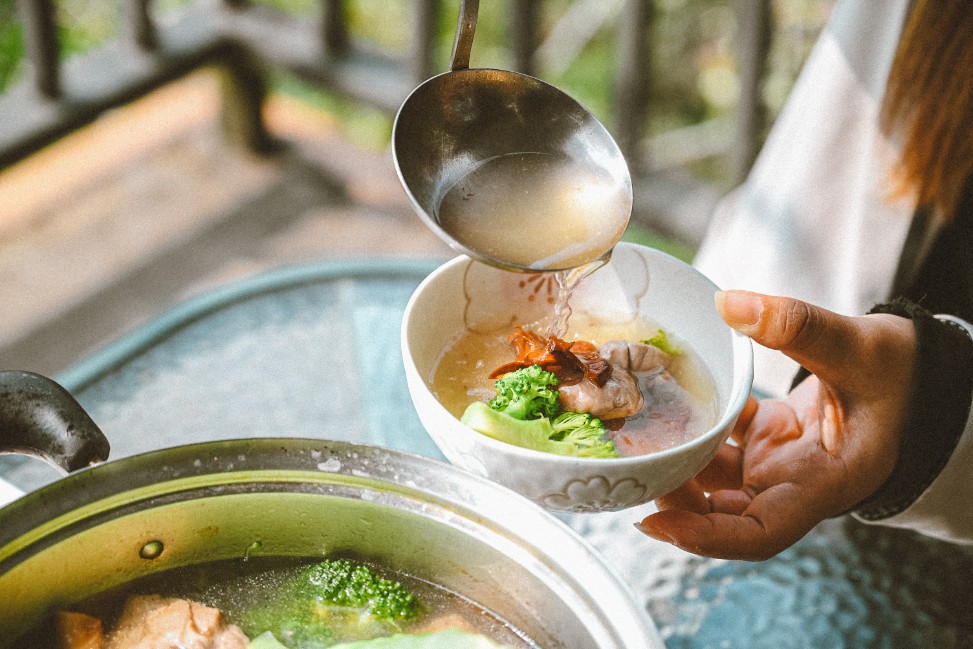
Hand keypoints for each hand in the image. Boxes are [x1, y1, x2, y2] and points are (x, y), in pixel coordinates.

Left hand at [636, 290, 916, 559]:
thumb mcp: (857, 346)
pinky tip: (672, 402)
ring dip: (680, 459)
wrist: (919, 371)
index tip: (655, 522)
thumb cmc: (904, 371)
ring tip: (640, 430)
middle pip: (724, 512)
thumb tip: (729, 303)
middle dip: (676, 495)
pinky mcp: (771, 439)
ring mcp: (780, 463)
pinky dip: (697, 430)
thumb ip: (797, 327)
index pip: (759, 532)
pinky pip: (723, 444)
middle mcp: (796, 483)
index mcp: (823, 483)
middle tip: (632, 460)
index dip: (705, 537)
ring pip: (717, 479)